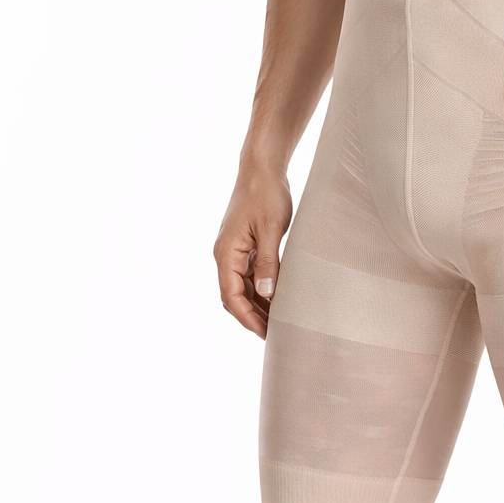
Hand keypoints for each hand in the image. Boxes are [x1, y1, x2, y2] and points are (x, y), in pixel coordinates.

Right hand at [214, 168, 292, 338]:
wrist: (262, 168)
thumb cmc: (266, 194)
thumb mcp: (271, 229)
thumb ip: (268, 262)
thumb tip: (265, 294)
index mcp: (226, 252)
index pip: (231, 296)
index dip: (247, 318)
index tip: (265, 333)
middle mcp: (225, 255)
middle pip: (234, 296)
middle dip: (252, 316)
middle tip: (276, 333)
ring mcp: (233, 251)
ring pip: (241, 287)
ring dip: (257, 305)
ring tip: (279, 320)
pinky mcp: (243, 246)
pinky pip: (248, 275)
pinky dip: (260, 289)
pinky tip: (277, 297)